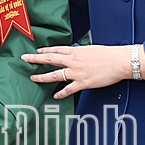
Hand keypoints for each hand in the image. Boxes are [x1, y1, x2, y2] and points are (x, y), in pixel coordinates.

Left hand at [22, 45, 144, 98]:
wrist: (119, 61)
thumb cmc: (109, 54)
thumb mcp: (92, 49)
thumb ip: (82, 52)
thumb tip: (77, 53)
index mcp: (76, 50)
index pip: (56, 49)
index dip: (45, 49)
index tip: (37, 50)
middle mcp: (73, 60)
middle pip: (50, 58)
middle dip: (35, 58)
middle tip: (24, 58)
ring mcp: (76, 72)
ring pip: (55, 74)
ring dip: (42, 76)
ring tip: (33, 78)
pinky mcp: (83, 82)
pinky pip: (68, 89)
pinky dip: (61, 93)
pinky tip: (55, 95)